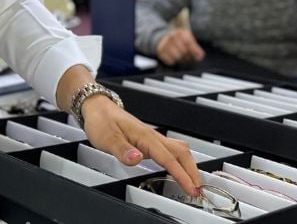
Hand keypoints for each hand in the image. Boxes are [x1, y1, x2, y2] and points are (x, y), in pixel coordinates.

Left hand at [80, 96, 201, 196]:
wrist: (98, 108)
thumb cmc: (102, 121)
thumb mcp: (108, 138)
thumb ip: (123, 150)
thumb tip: (137, 159)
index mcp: (145, 137)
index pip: (169, 159)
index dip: (181, 175)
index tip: (190, 188)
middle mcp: (153, 137)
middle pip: (182, 153)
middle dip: (192, 172)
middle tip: (198, 189)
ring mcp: (152, 138)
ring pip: (180, 150)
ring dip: (189, 165)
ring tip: (193, 181)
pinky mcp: (149, 140)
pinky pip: (172, 150)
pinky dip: (180, 161)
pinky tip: (179, 168)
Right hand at [155, 29, 204, 64]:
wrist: (163, 39)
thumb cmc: (179, 41)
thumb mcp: (188, 40)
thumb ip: (195, 48)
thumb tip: (200, 57)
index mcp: (180, 32)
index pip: (188, 42)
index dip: (194, 51)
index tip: (198, 57)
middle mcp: (172, 36)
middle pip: (183, 51)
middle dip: (187, 57)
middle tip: (187, 57)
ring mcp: (165, 43)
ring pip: (177, 57)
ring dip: (181, 60)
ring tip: (181, 58)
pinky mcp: (160, 51)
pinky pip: (170, 61)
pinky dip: (174, 62)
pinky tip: (174, 58)